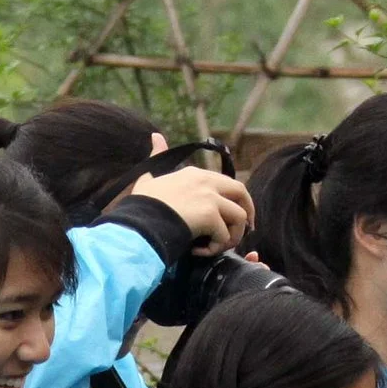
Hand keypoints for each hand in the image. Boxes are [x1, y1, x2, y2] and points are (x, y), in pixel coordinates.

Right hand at [126, 167, 253, 254]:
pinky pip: (225, 235)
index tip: (230, 215)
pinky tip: (200, 252)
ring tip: (217, 247)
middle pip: (241, 192)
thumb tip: (155, 136)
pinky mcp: (209, 215)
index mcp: (194, 173)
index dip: (232, 200)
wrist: (138, 222)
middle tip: (245, 230)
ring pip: (239, 216)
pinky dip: (216, 247)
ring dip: (232, 235)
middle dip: (248, 212)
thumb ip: (156, 156)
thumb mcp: (149, 176)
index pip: (224, 182)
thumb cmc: (142, 204)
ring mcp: (209, 197)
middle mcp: (206, 181)